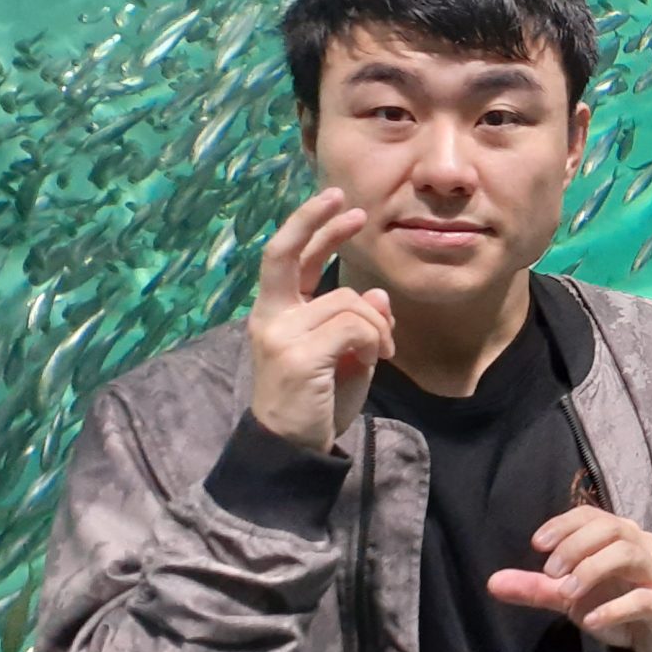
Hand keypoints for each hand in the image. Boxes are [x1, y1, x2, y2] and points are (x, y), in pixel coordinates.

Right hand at [247, 189, 395, 452]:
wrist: (293, 448)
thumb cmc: (317, 402)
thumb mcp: (346, 355)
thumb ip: (356, 322)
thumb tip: (379, 295)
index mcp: (276, 313)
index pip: (290, 257)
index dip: (315, 227)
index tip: (342, 203)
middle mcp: (269, 317)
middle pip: (284, 253)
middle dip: (316, 221)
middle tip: (348, 203)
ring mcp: (279, 334)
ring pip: (348, 301)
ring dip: (377, 323)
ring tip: (382, 350)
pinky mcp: (297, 354)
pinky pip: (354, 326)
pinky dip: (375, 338)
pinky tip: (375, 359)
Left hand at [488, 508, 651, 651]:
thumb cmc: (617, 604)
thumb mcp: (572, 596)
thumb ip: (537, 587)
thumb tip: (492, 582)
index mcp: (618, 536)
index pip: (592, 516)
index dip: (564, 525)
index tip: (538, 544)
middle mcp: (640, 546)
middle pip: (611, 529)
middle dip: (575, 546)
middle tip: (551, 573)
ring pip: (628, 554)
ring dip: (592, 569)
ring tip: (567, 594)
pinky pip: (644, 599)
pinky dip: (615, 608)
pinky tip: (590, 620)